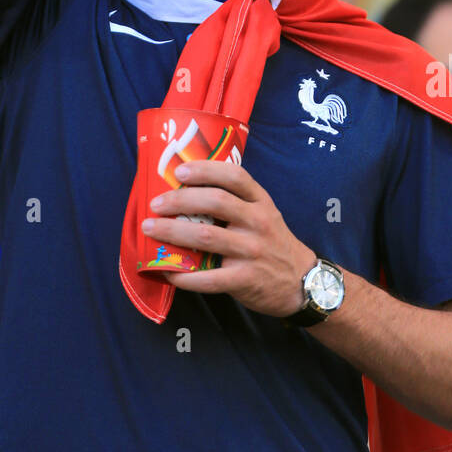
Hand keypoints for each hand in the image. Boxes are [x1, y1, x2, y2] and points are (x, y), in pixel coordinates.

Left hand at [141, 160, 315, 317]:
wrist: (300, 281)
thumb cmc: (272, 242)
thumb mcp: (264, 213)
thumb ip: (236, 202)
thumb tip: (186, 191)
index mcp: (261, 201)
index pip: (234, 176)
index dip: (205, 170)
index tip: (180, 171)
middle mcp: (258, 222)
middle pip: (215, 202)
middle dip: (179, 200)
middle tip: (155, 204)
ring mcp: (252, 251)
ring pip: (206, 236)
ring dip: (172, 232)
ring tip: (151, 230)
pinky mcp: (245, 280)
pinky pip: (208, 277)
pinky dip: (183, 275)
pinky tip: (168, 271)